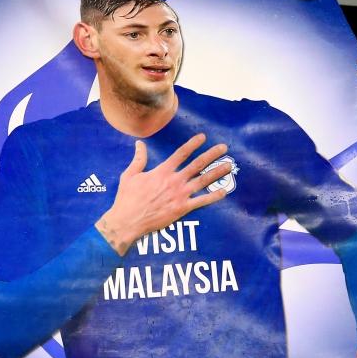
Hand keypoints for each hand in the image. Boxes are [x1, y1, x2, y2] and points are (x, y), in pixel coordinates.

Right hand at [95, 134, 231, 255]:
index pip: (181, 153)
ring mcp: (180, 195)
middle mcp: (174, 181)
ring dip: (217, 172)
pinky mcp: (182, 208)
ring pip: (203, 181)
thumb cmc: (127, 198)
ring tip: (229, 166)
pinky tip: (224, 191)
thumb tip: (139, 144)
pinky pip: (202, 201)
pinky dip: (214, 196)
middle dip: (212, 154)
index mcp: (162, 171)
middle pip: (197, 164)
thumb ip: (138, 159)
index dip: (193, 144)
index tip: (203, 137)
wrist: (128, 220)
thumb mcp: (130, 175)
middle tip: (224, 147)